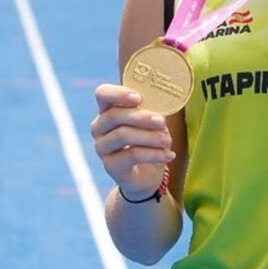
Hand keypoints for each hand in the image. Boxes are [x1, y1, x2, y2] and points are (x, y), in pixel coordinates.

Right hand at [90, 84, 174, 199]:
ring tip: (168, 141)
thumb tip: (161, 106)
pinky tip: (168, 155)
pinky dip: (154, 154)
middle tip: (161, 121)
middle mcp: (99, 127)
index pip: (103, 94)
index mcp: (107, 110)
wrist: (146, 175)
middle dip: (140, 117)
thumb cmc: (148, 140)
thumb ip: (151, 111)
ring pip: (122, 135)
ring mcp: (102, 147)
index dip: (118, 94)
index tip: (138, 98)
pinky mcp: (110, 165)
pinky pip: (131, 155)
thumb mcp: (151, 123)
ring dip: (149, 137)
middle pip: (114, 115)